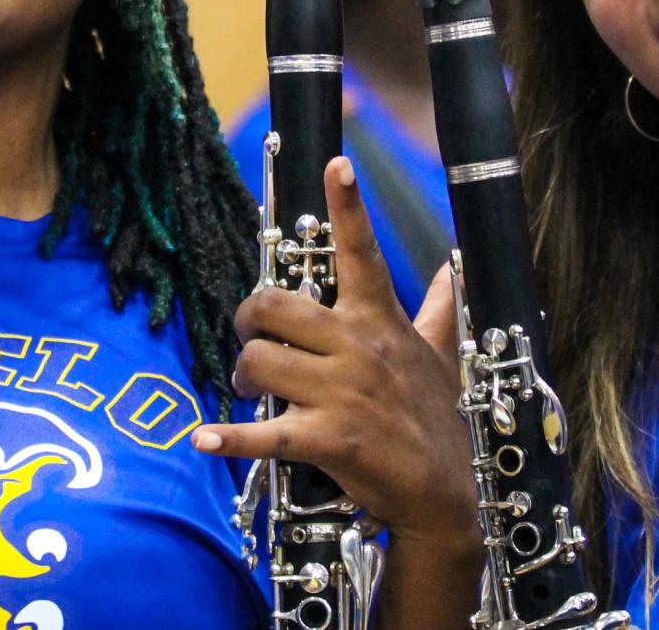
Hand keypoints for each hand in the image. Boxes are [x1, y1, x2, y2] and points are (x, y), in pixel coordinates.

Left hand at [193, 157, 478, 547]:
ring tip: (249, 389)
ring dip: (242, 375)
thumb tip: (454, 267)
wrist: (444, 494)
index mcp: (380, 320)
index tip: (338, 164)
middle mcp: (358, 347)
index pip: (363, 252)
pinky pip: (263, 432)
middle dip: (248, 318)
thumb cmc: (437, 419)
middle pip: (274, 306)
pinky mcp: (327, 439)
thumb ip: (441, 308)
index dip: (349, 207)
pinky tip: (204, 438)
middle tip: (250, 335)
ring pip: (260, 361)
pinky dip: (229, 438)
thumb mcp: (442, 354)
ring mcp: (342, 393)